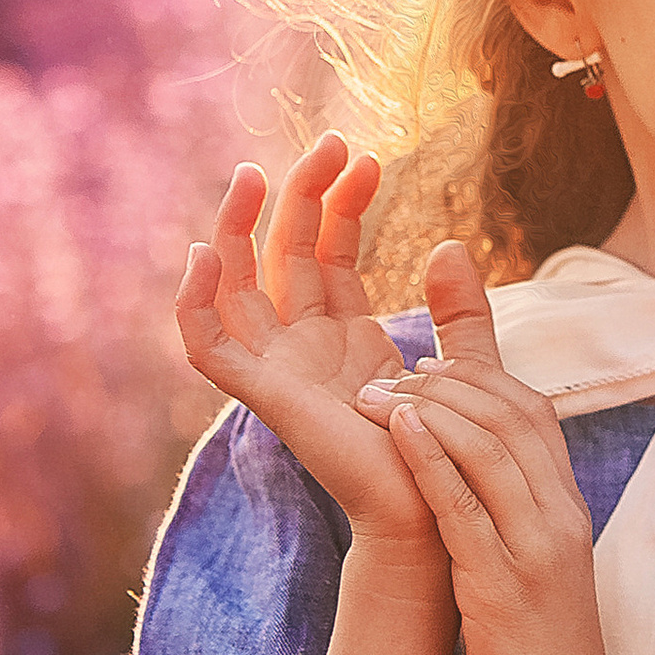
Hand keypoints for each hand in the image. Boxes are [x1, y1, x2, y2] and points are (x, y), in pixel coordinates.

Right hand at [175, 137, 447, 574]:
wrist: (436, 513)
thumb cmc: (444, 451)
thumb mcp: (457, 363)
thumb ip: (457, 308)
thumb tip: (451, 242)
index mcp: (343, 336)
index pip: (327, 251)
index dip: (342, 202)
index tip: (370, 157)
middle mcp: (303, 346)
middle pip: (283, 253)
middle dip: (301, 194)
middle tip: (332, 142)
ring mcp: (278, 370)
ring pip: (235, 285)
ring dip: (236, 227)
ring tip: (253, 173)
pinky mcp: (262, 398)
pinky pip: (208, 347)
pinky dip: (196, 302)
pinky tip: (206, 252)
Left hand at [352, 241, 629, 654]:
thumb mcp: (539, 570)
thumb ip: (516, 519)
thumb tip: (474, 482)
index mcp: (568, 510)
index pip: (536, 413)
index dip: (483, 376)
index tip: (432, 364)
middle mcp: (560, 517)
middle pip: (513, 416)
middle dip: (451, 380)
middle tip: (393, 370)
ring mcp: (536, 550)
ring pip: (491, 449)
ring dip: (431, 409)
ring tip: (377, 391)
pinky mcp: (503, 586)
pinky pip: (465, 506)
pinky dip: (431, 459)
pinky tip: (397, 430)